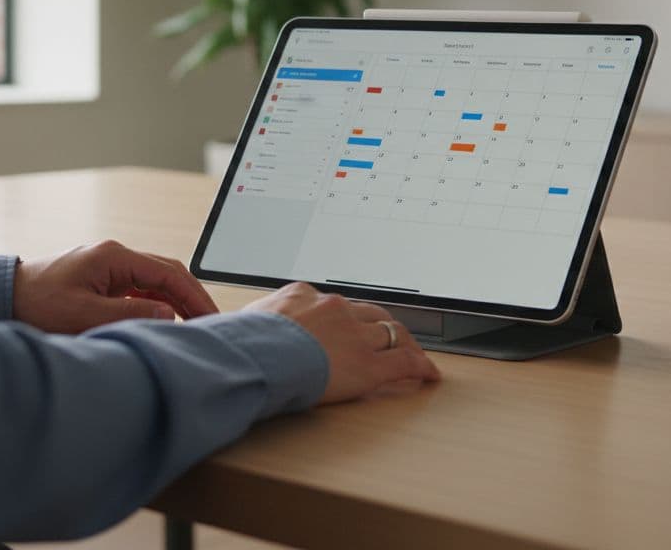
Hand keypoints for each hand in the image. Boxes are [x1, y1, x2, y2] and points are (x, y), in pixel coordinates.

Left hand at [12, 241, 218, 332]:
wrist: (4, 296)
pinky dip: (156, 304)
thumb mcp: (84, 314)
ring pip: (155, 281)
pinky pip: (139, 289)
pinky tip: (163, 321)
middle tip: (210, 323)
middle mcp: (115, 256)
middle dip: (191, 298)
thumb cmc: (37, 303)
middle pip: (167, 273)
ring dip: (175, 302)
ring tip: (192, 326)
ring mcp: (108, 267)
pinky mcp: (101, 280)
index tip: (211, 318)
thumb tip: (168, 314)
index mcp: (115, 257)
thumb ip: (129, 313)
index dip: (195, 296)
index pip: (169, 273)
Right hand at [244, 283, 439, 403]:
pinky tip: (429, 375)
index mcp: (304, 296)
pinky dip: (420, 367)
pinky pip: (404, 363)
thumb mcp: (245, 321)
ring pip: (391, 334)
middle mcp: (335, 309)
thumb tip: (241, 329)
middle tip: (393, 337)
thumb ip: (257, 322)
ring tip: (415, 354)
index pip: (335, 304)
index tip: (349, 325)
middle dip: (383, 327)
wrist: (253, 356)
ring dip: (406, 344)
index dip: (347, 318)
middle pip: (370, 314)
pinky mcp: (367, 365)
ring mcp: (354, 335)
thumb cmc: (242, 344)